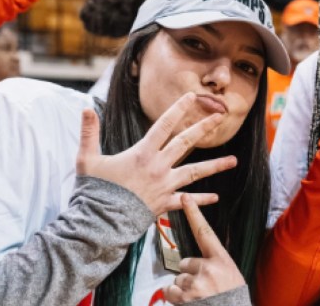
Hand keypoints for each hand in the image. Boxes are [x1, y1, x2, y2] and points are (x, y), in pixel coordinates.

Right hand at [76, 93, 236, 216]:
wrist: (100, 223)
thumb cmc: (94, 191)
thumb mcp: (88, 159)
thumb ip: (89, 133)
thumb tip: (85, 108)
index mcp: (142, 153)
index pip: (164, 124)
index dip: (179, 108)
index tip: (193, 96)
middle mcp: (158, 167)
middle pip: (186, 143)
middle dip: (204, 128)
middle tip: (221, 117)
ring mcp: (164, 186)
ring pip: (194, 172)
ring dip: (215, 166)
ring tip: (234, 161)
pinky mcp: (165, 204)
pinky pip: (187, 200)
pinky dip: (201, 200)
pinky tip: (216, 198)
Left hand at [164, 195, 245, 303]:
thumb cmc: (232, 298)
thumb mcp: (232, 276)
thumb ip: (216, 264)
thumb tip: (200, 259)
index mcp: (222, 261)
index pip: (205, 232)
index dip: (194, 213)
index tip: (185, 198)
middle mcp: (208, 269)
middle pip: (185, 262)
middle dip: (189, 274)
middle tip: (202, 287)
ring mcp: (196, 284)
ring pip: (178, 278)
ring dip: (184, 289)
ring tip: (198, 298)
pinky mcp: (185, 298)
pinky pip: (170, 291)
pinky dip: (176, 298)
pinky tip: (190, 303)